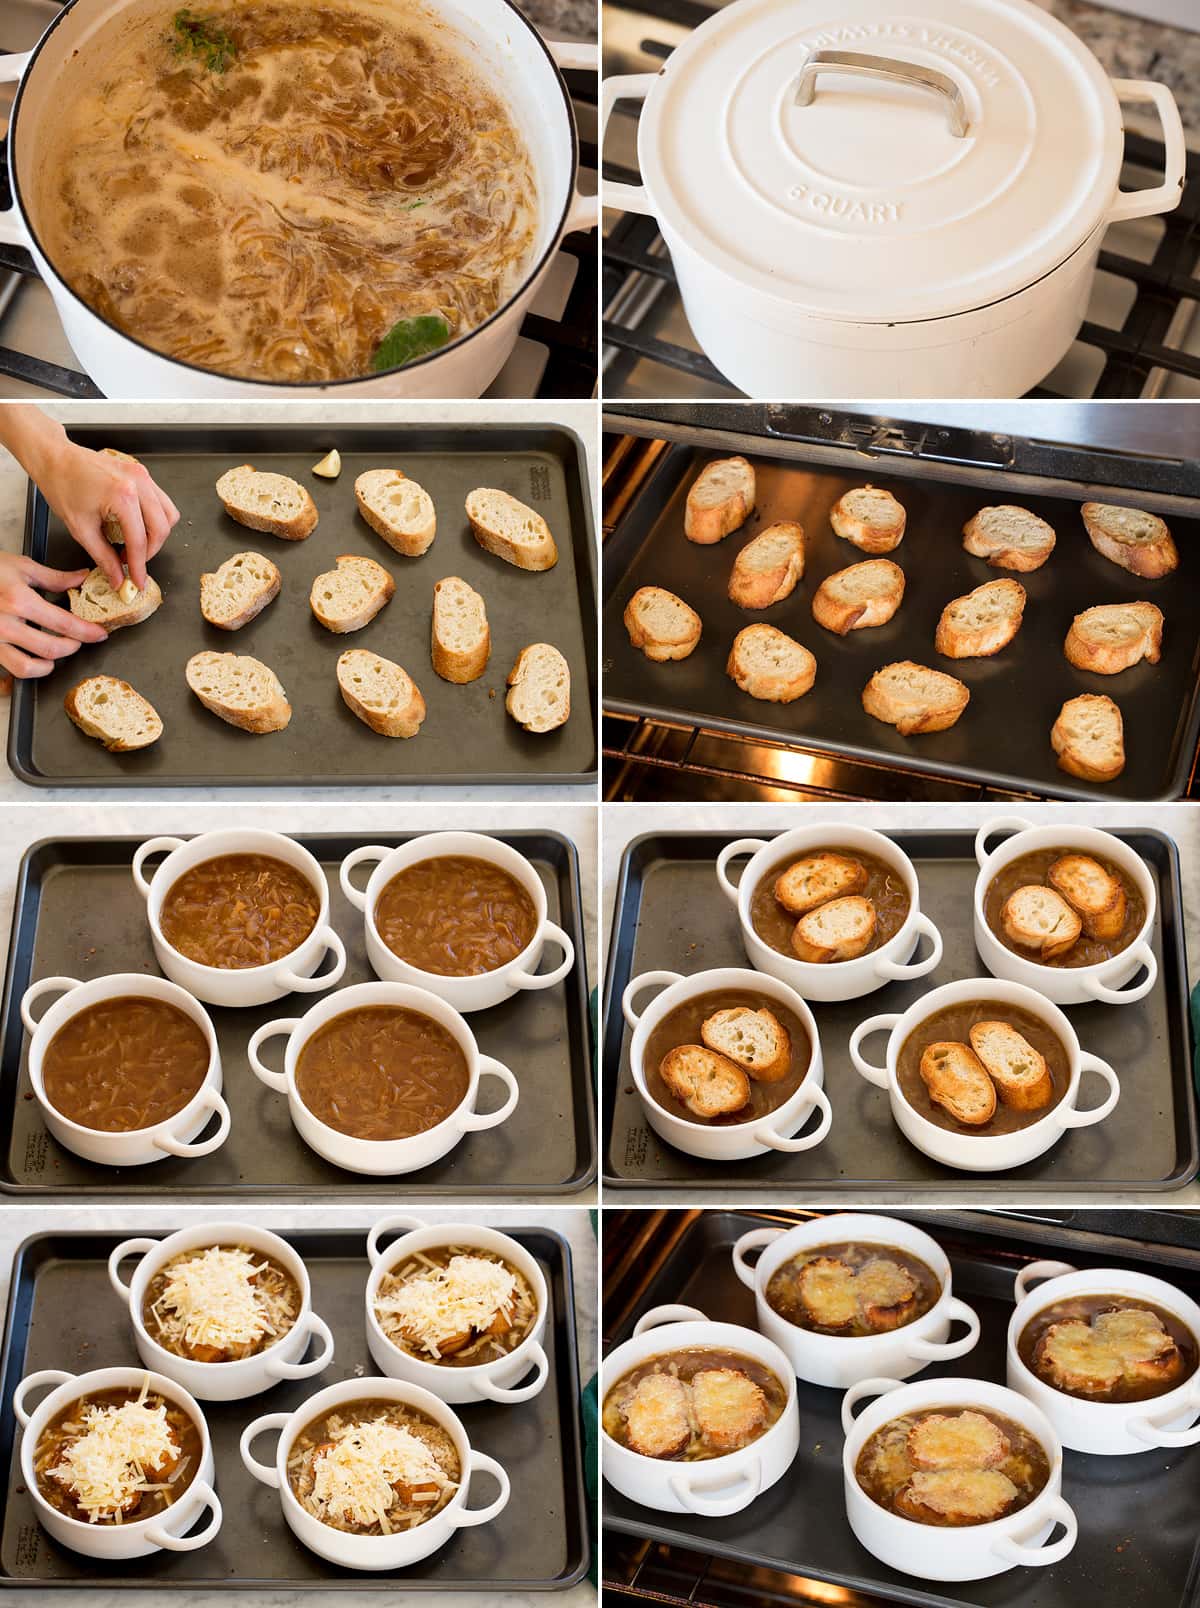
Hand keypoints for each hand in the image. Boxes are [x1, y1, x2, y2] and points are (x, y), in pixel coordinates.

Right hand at [0, 553, 107, 679]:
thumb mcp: (21, 567)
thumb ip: (55, 578)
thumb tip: (81, 578)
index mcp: (19, 601)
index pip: (65, 624)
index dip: (87, 632)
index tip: (98, 634)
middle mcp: (5, 624)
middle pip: (52, 650)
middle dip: (72, 647)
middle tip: (78, 640)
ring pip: (30, 667)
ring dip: (50, 664)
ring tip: (57, 651)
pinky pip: (11, 669)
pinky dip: (28, 668)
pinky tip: (35, 658)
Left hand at [34, 439, 179, 590]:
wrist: (55, 459)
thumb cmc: (62, 485)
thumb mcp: (81, 529)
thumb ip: (104, 557)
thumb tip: (117, 577)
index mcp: (122, 496)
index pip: (139, 541)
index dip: (140, 566)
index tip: (137, 581)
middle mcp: (138, 483)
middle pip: (161, 529)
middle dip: (149, 552)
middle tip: (132, 563)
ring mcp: (143, 476)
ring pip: (168, 515)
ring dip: (156, 535)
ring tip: (135, 544)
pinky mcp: (142, 474)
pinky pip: (162, 501)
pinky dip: (154, 518)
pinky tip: (136, 525)